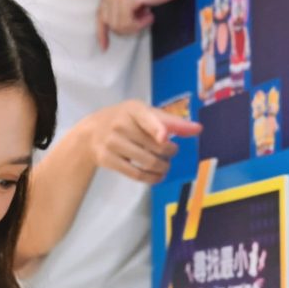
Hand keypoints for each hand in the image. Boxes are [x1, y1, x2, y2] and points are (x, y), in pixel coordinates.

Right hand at [86, 100, 200, 184]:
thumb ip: (171, 121)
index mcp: (133, 109)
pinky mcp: (107, 159)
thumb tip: (198, 129)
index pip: (147, 118)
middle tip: (171, 152)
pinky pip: (136, 174)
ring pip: (147, 162)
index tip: (164, 137)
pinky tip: (158, 176)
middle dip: (170, 152)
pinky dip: (152, 178)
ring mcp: (111, 142)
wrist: (90, 132)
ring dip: (163, 167)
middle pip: (155, 145)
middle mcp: (120, 124)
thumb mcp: (144, 113)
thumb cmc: (125, 120)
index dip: (157, 128)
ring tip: (165, 165)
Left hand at [97, 0, 196, 47]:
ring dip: (134, 26)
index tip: (104, 46)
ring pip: (117, 25)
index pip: (101, 12)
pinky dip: (139, 24)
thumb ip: (124, 5)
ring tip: (148, 15)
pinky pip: (126, 23)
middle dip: (126, 28)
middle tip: (143, 20)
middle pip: (108, 21)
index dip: (102, 32)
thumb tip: (116, 26)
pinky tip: (150, 14)